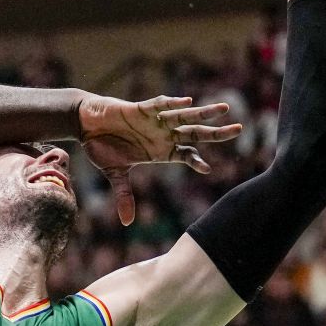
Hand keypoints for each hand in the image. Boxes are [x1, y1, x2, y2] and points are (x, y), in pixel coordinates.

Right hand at [78, 94, 243, 225]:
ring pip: (184, 117)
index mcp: (160, 151)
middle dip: (216, 133)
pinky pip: (160, 105)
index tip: (208, 169)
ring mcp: (154, 121)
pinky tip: (187, 102)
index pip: (186, 155)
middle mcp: (162, 135)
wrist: (85, 124)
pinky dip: (172, 104)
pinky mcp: (141, 109)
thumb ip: (124, 195)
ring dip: (203, 113)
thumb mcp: (115, 173)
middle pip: (195, 134)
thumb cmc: (101, 146)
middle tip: (239, 130)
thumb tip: (126, 223)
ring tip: (225, 108)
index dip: (197, 161)